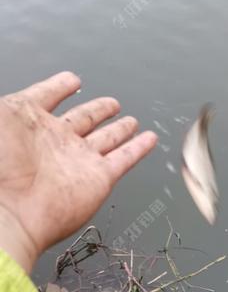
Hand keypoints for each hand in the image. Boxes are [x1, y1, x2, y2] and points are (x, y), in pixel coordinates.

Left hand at [0, 72, 157, 272]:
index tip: (73, 80)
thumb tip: (16, 97)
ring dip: (120, 129)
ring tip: (132, 121)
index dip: (60, 86)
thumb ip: (12, 105)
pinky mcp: (99, 179)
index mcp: (29, 123)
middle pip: (84, 119)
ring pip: (107, 138)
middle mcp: (56, 141)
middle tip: (112, 104)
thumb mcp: (0, 116)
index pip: (48, 97)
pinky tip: (149, 139)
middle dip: (99, 110)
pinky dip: (138, 149)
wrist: (7, 211)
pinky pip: (125, 159)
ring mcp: (78, 160)